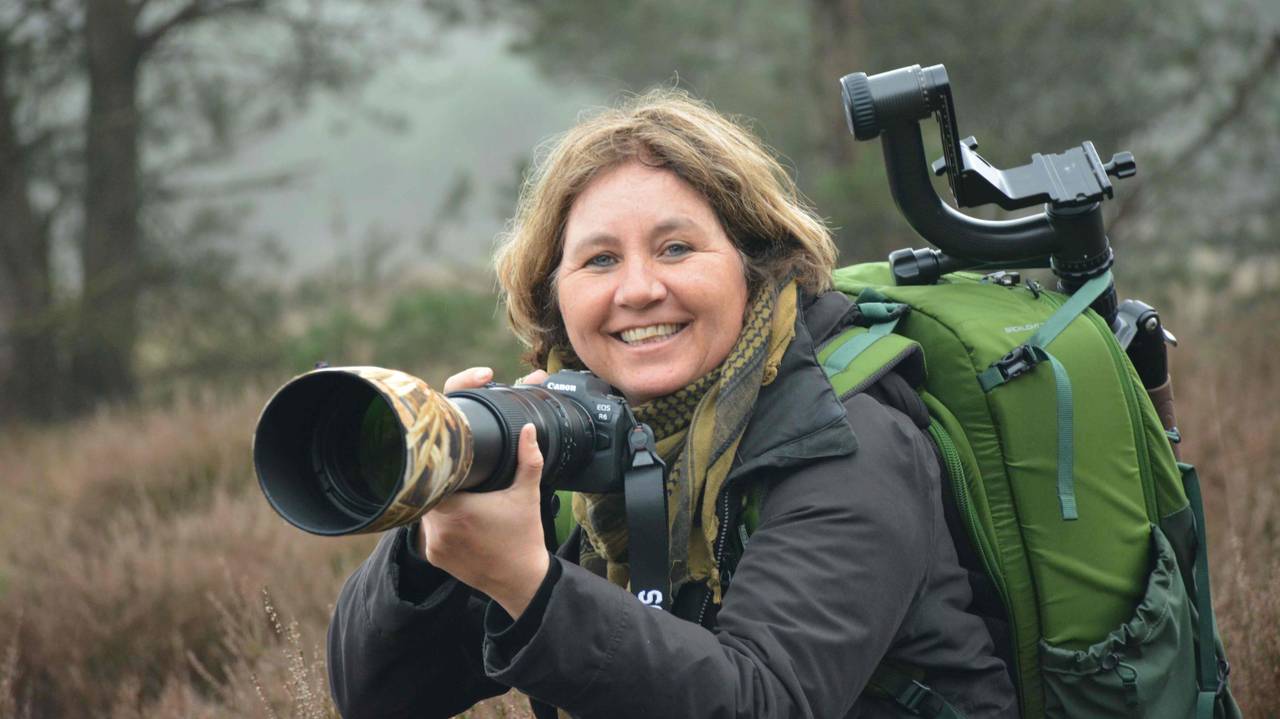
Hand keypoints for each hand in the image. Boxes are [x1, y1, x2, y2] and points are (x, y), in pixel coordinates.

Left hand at [417, 367, 550, 617]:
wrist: (520, 580)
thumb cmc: (524, 537)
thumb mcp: (528, 495)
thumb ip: (528, 460)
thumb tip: (528, 429)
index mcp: (458, 508)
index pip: (431, 479)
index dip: (436, 469)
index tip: (448, 462)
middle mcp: (440, 528)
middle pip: (426, 495)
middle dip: (438, 486)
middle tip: (456, 478)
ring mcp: (434, 544)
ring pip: (424, 513)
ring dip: (436, 505)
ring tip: (458, 500)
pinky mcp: (434, 557)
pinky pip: (427, 531)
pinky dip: (438, 525)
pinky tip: (457, 522)